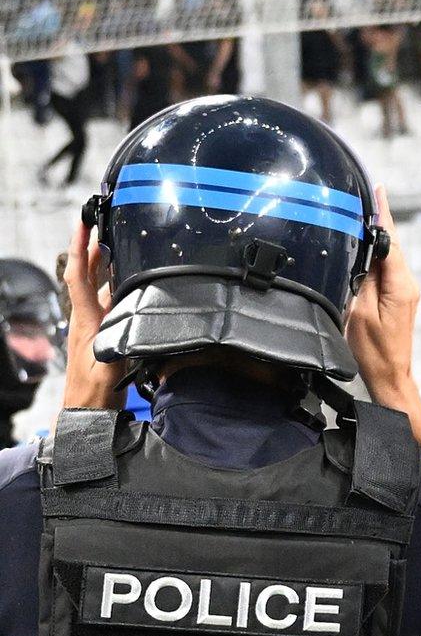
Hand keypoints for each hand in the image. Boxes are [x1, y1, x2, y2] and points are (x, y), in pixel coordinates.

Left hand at [59, 220, 124, 409]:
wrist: (87, 411)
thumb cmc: (95, 391)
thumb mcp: (109, 365)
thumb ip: (117, 339)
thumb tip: (127, 315)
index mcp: (86, 320)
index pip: (78, 275)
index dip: (80, 247)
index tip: (84, 224)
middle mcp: (85, 319)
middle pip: (85, 275)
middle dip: (90, 248)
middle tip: (100, 227)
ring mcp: (91, 326)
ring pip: (94, 287)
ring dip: (100, 266)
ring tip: (112, 247)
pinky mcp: (98, 334)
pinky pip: (104, 302)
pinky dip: (111, 287)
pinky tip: (123, 284)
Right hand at [345, 189, 420, 461]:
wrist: (390, 375)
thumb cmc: (372, 351)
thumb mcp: (358, 313)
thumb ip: (361, 280)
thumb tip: (362, 252)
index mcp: (400, 285)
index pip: (390, 241)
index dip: (382, 215)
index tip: (378, 191)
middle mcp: (407, 284)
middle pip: (392, 244)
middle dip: (379, 218)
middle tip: (368, 191)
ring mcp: (405, 290)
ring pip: (390, 255)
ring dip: (378, 234)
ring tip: (364, 210)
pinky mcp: (400, 296)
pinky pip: (388, 267)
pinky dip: (378, 251)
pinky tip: (366, 244)